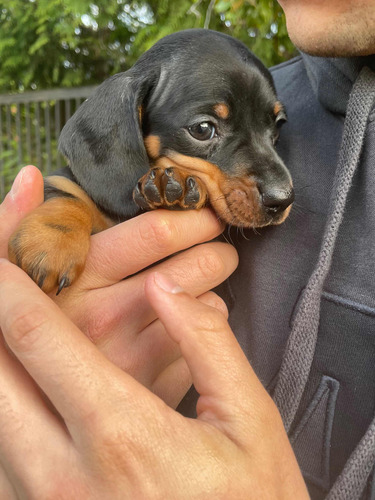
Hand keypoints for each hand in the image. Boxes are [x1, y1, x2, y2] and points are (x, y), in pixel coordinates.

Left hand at [0, 262, 308, 498]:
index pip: (36, 336)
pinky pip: (2, 446)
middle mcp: (58, 473)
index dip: (10, 282)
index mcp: (120, 435)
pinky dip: (8, 397)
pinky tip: (31, 373)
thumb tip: (169, 286)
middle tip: (2, 270)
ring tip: (14, 314)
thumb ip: (207, 345)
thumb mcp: (249, 421)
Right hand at [2, 167, 237, 406]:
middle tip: (216, 247)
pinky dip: (201, 331)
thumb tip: (29, 177)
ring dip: (210, 289)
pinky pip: (203, 346)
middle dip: (217, 251)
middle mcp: (110, 318)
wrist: (39, 400)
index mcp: (79, 279)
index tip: (204, 215)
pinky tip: (181, 327)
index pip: (156, 232)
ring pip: (210, 305)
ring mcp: (136, 359)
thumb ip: (16, 226)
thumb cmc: (34, 323)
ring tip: (199, 284)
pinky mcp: (155, 388)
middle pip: (199, 266)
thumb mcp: (20, 272)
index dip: (191, 218)